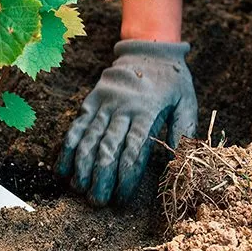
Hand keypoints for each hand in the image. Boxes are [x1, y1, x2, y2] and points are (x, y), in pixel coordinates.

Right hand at [56, 40, 196, 205]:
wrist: (148, 49)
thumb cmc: (172, 80)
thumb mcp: (188, 101)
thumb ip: (184, 129)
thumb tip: (180, 159)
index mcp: (146, 111)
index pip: (133, 150)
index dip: (126, 176)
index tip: (122, 198)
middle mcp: (122, 108)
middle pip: (107, 148)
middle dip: (101, 177)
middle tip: (97, 201)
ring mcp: (103, 104)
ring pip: (88, 138)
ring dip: (82, 166)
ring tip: (79, 189)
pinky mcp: (91, 100)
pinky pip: (77, 126)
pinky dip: (69, 147)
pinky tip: (63, 167)